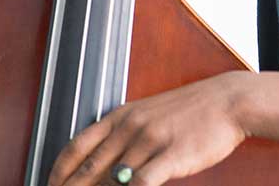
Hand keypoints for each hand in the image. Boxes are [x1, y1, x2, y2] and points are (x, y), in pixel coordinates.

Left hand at [47, 72, 253, 185]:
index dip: (59, 170)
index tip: (50, 184)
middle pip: (89, 167)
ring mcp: (150, 141)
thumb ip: (125, 135)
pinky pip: (142, 183)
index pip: (77, 145)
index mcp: (121, 116)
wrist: (228, 101)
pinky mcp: (171, 156)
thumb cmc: (192, 110)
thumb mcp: (150, 115)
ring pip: (111, 179)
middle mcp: (130, 127)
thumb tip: (105, 163)